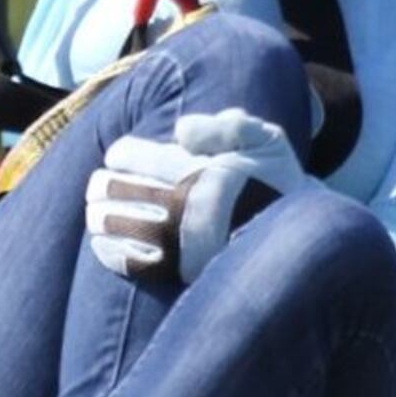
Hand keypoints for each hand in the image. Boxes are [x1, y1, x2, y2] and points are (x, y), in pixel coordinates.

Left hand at [82, 107, 302, 285]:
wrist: (298, 244)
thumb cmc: (277, 185)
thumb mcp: (266, 140)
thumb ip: (228, 125)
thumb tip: (180, 131)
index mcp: (197, 169)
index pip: (131, 155)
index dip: (122, 153)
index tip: (123, 157)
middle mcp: (182, 204)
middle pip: (113, 187)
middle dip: (102, 183)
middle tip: (101, 184)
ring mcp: (177, 241)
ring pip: (112, 222)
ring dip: (99, 214)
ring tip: (97, 211)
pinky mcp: (178, 272)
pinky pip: (127, 260)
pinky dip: (107, 249)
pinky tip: (101, 241)